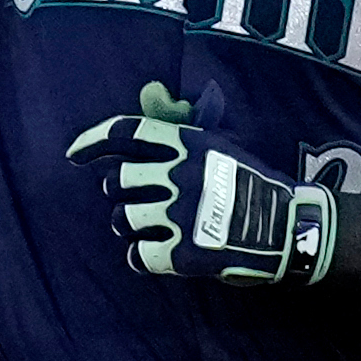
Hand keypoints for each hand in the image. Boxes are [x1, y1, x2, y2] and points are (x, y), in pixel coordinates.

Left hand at [65, 83, 333, 284]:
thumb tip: (147, 103)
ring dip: (127, 224)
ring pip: (121, 218)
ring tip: (146, 228)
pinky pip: (137, 256)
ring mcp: (179, 214)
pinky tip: (155, 255)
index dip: (92, 142)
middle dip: (119, 192)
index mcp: (186, 144)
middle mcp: (178, 175)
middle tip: (132, 202)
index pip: (125, 133)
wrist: (287, 228)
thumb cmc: (253, 184)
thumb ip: (180, 135)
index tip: (73, 154)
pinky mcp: (181, 253)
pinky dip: (141, 257)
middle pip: (118, 181)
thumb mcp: (220, 145)